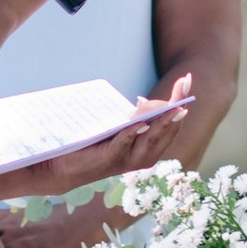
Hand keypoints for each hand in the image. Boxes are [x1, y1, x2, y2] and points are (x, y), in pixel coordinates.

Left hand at [0, 92, 193, 219]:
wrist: (59, 167)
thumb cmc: (87, 145)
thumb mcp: (113, 127)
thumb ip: (131, 119)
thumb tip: (145, 103)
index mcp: (144, 148)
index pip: (169, 126)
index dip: (179, 104)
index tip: (187, 80)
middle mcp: (139, 157)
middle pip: (165, 132)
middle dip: (175, 110)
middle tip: (183, 87)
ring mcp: (124, 160)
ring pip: (148, 142)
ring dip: (161, 123)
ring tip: (171, 107)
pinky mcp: (106, 160)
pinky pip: (122, 145)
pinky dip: (131, 134)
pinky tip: (137, 123)